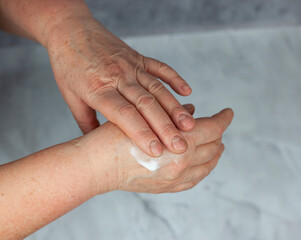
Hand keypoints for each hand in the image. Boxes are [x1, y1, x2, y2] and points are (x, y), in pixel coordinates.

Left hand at [46, 17, 193, 156]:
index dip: (141, 133)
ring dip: (174, 108)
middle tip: (180, 145)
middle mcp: (117, 76)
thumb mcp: (70, 96)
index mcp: (97, 89)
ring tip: (189, 125)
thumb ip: (86, 122)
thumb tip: (97, 145)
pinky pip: (160, 67)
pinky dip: (175, 79)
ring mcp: (130, 65)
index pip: (123, 114)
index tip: (156, 151)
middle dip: (164, 127)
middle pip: (145, 104)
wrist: (70, 29)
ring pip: (157, 89)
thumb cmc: (68, 64)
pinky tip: (187, 92)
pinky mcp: (138, 57)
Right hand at [77, 106, 233, 194]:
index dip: (224, 118)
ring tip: (216, 144)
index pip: (214, 127)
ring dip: (215, 151)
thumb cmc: (116, 137)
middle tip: (219, 125)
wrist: (98, 165)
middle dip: (218, 132)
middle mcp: (184, 162)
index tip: (228, 112)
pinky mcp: (168, 187)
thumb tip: (192, 112)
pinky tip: (204, 163)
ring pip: (208, 164)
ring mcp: (177, 178)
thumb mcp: (145, 116)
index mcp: (182, 141)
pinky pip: (195, 179)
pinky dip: (204, 169)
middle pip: (214, 144)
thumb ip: (173, 114)